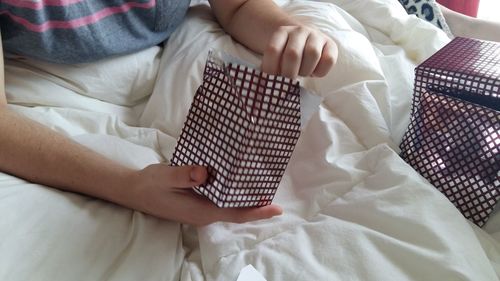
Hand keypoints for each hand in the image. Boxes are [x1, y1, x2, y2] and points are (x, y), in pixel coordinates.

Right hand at [124, 164, 282, 225]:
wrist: (134, 190)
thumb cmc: (150, 184)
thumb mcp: (165, 176)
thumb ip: (185, 174)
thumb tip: (205, 173)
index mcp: (201, 211)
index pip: (235, 214)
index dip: (257, 211)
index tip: (277, 208)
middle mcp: (205, 213)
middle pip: (237, 212)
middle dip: (257, 204)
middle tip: (274, 187)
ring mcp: (201, 210)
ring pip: (230, 206)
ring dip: (246, 197)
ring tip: (263, 182)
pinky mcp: (198, 203)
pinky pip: (221, 200)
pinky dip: (233, 192)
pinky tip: (238, 179)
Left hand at [261, 25, 337, 78]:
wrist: (304, 41)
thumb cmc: (286, 55)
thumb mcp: (275, 57)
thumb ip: (271, 66)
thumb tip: (268, 85)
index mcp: (281, 32)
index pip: (273, 50)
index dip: (271, 68)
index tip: (271, 79)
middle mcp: (299, 31)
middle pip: (293, 54)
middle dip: (289, 73)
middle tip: (288, 81)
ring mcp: (316, 36)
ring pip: (313, 54)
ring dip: (305, 71)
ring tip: (302, 73)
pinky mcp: (331, 44)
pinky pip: (328, 60)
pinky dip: (320, 71)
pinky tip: (314, 72)